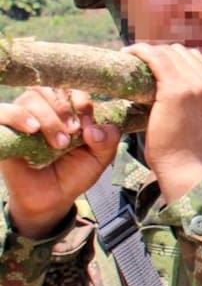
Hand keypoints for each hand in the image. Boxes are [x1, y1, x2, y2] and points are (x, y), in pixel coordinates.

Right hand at [0, 88, 120, 237]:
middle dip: (65, 110)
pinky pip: (2, 112)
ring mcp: (21, 118)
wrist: (51, 198)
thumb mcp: (99, 158)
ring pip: (30, 98)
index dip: (81, 100)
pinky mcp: (3, 131)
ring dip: (48, 118)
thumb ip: (107, 140)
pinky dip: (17, 116)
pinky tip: (32, 129)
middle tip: (73, 133)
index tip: (87, 120)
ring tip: (59, 143)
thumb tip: (94, 128)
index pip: (71, 87)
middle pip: (49, 89)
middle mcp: (43, 108)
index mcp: (67, 109)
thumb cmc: (74, 173)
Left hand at [121, 43, 201, 202]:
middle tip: (138, 62)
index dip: (171, 57)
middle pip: (180, 52)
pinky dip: (139, 52)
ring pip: (166, 52)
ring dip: (146, 51)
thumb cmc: (184, 147)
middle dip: (158, 53)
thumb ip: (192, 97)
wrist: (184, 166)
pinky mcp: (175, 90)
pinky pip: (154, 58)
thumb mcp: (197, 116)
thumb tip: (170, 83)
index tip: (152, 63)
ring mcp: (195, 85)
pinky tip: (127, 55)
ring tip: (131, 58)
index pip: (194, 58)